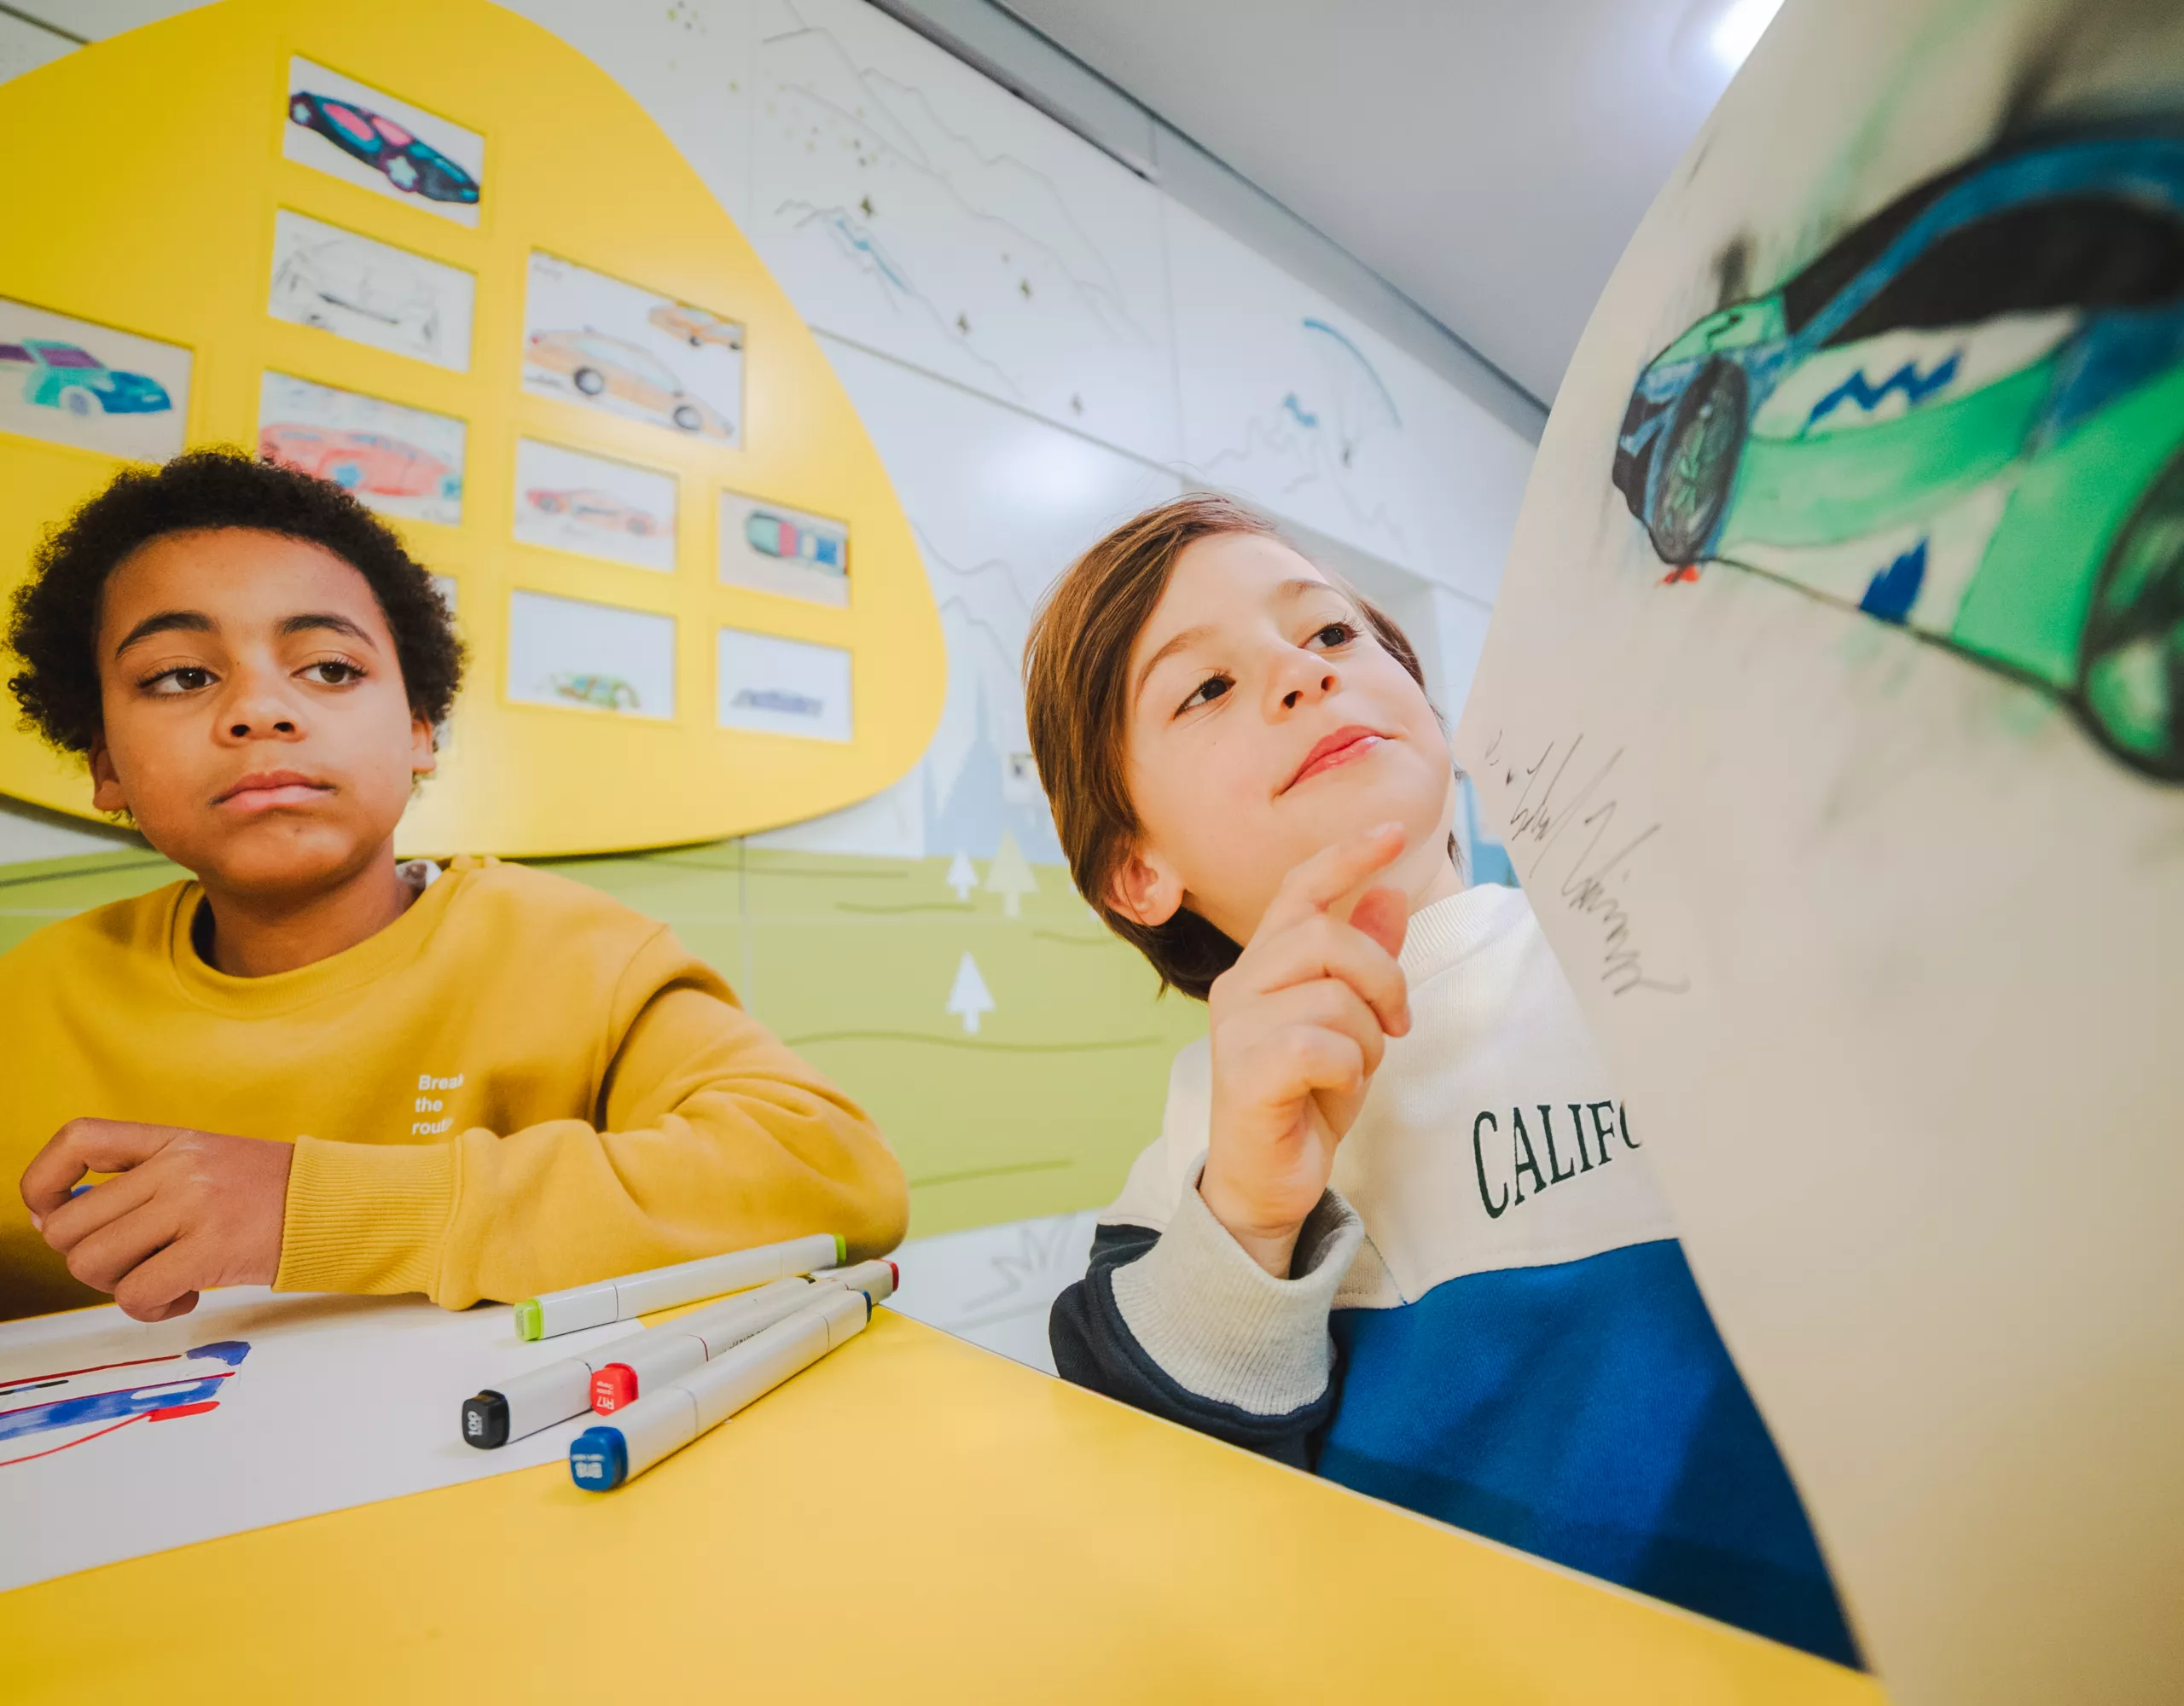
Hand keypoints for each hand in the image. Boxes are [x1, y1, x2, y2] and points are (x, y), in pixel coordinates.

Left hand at [21, 1120, 291, 1321]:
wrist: (338, 1206)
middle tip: (130, 1264)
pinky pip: (136, 1294)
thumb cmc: (269, 1195)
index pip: (77, 1140)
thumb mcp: (205, 1163)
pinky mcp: (211, 1249)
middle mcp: (177, 1168)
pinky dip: (149, 1308)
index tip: (51, 1214)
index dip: (42, 1183)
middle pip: (69, 1226)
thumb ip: (142, 1181)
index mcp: (173, 1141)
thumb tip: (56, 1222)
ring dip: (117, 1286)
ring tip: (161, 1280)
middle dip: (86, 1259)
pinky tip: (183, 1297)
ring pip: (92, 1262)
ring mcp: (193, 1206)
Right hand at [1200, 823, 1411, 1276]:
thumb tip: (1389, 895)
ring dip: (1366, 1041)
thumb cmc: (1304, 1100)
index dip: (1345, 857)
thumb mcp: (1349, 1025)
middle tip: (1396, 1026)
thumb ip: (1364, 962)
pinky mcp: (1245, 1071)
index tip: (1394, 832)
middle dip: (1383, 979)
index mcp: (1262, 966)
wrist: (1264, 1184)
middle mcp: (1239, 985)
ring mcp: (1236, 1027)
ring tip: (1352, 1073)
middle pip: (1326, 937)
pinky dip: (1347, 1073)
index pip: (1298, 890)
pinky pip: (1322, 1047)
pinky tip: (1333, 1094)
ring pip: (1333, 996)